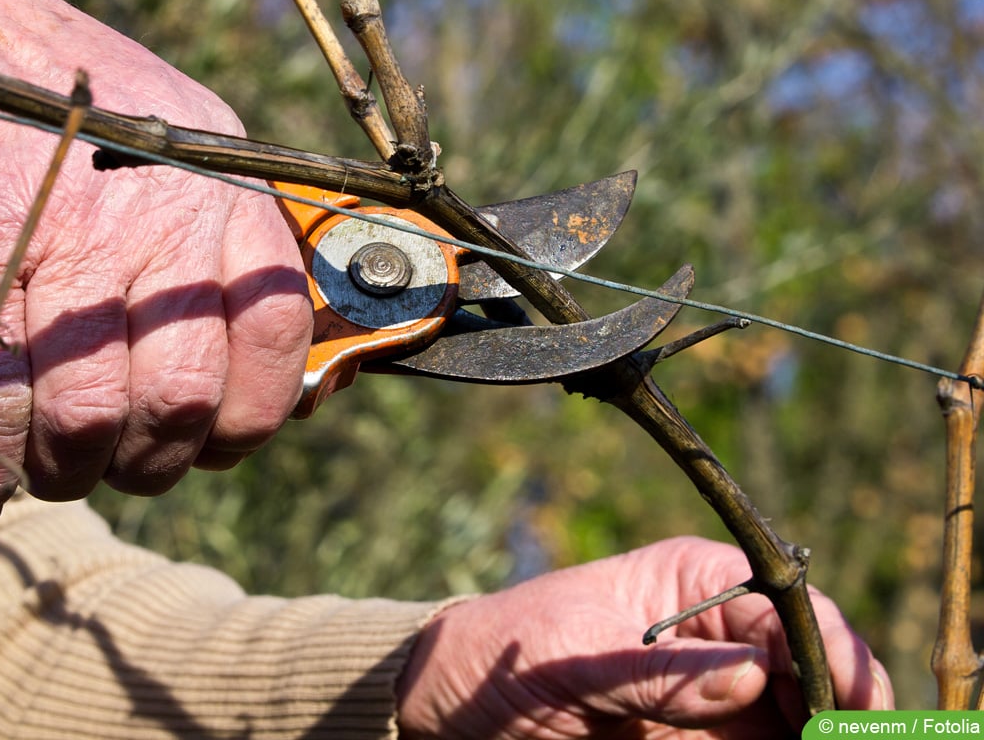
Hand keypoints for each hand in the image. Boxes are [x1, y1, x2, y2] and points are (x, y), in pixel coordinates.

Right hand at [0, 0, 311, 528]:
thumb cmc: (68, 111)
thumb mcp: (180, 149)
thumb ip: (227, 251)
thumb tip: (276, 372)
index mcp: (223, 195)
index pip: (277, 334)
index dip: (252, 415)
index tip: (216, 442)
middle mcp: (159, 221)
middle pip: (182, 397)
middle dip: (151, 462)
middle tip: (122, 463)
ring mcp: (66, 244)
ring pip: (87, 417)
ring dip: (67, 470)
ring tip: (51, 464)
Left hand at [397, 536, 892, 738]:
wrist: (456, 705)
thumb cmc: (508, 659)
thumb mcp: (571, 660)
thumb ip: (657, 672)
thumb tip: (755, 671)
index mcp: (696, 582)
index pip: (792, 610)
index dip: (836, 656)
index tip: (850, 713)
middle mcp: (722, 633)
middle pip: (816, 668)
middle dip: (840, 709)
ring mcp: (718, 692)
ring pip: (800, 716)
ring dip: (817, 731)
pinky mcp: (706, 738)